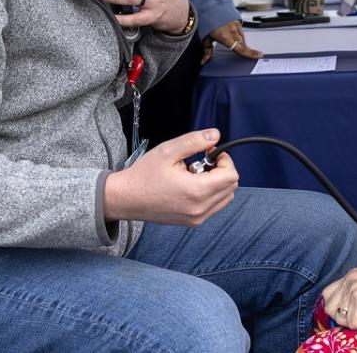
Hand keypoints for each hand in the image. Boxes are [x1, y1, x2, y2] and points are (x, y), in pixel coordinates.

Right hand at [103, 128, 237, 225]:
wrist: (125, 198)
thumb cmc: (143, 175)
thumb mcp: (168, 150)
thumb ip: (195, 141)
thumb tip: (215, 135)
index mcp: (196, 191)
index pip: (231, 175)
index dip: (224, 159)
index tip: (208, 152)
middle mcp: (200, 209)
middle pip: (231, 187)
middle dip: (221, 169)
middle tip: (201, 161)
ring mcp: (197, 218)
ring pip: (225, 198)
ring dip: (217, 182)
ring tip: (195, 174)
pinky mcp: (192, 222)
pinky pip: (214, 206)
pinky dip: (211, 193)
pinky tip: (192, 185)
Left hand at [202, 19, 261, 64]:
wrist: (208, 4)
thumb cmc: (205, 20)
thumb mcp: (205, 37)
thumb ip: (207, 49)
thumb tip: (205, 60)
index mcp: (225, 37)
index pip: (241, 49)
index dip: (251, 53)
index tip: (258, 55)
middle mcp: (233, 31)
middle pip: (242, 44)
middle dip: (241, 48)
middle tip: (237, 51)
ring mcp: (236, 24)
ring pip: (242, 37)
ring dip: (238, 40)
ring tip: (231, 39)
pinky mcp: (237, 19)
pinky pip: (240, 29)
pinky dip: (237, 32)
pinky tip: (231, 31)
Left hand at [322, 267, 356, 330]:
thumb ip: (352, 294)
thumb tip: (341, 311)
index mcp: (350, 276)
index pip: (328, 294)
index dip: (336, 307)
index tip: (347, 313)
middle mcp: (349, 281)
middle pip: (329, 306)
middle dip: (342, 316)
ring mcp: (353, 291)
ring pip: (339, 317)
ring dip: (353, 321)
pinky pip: (352, 324)